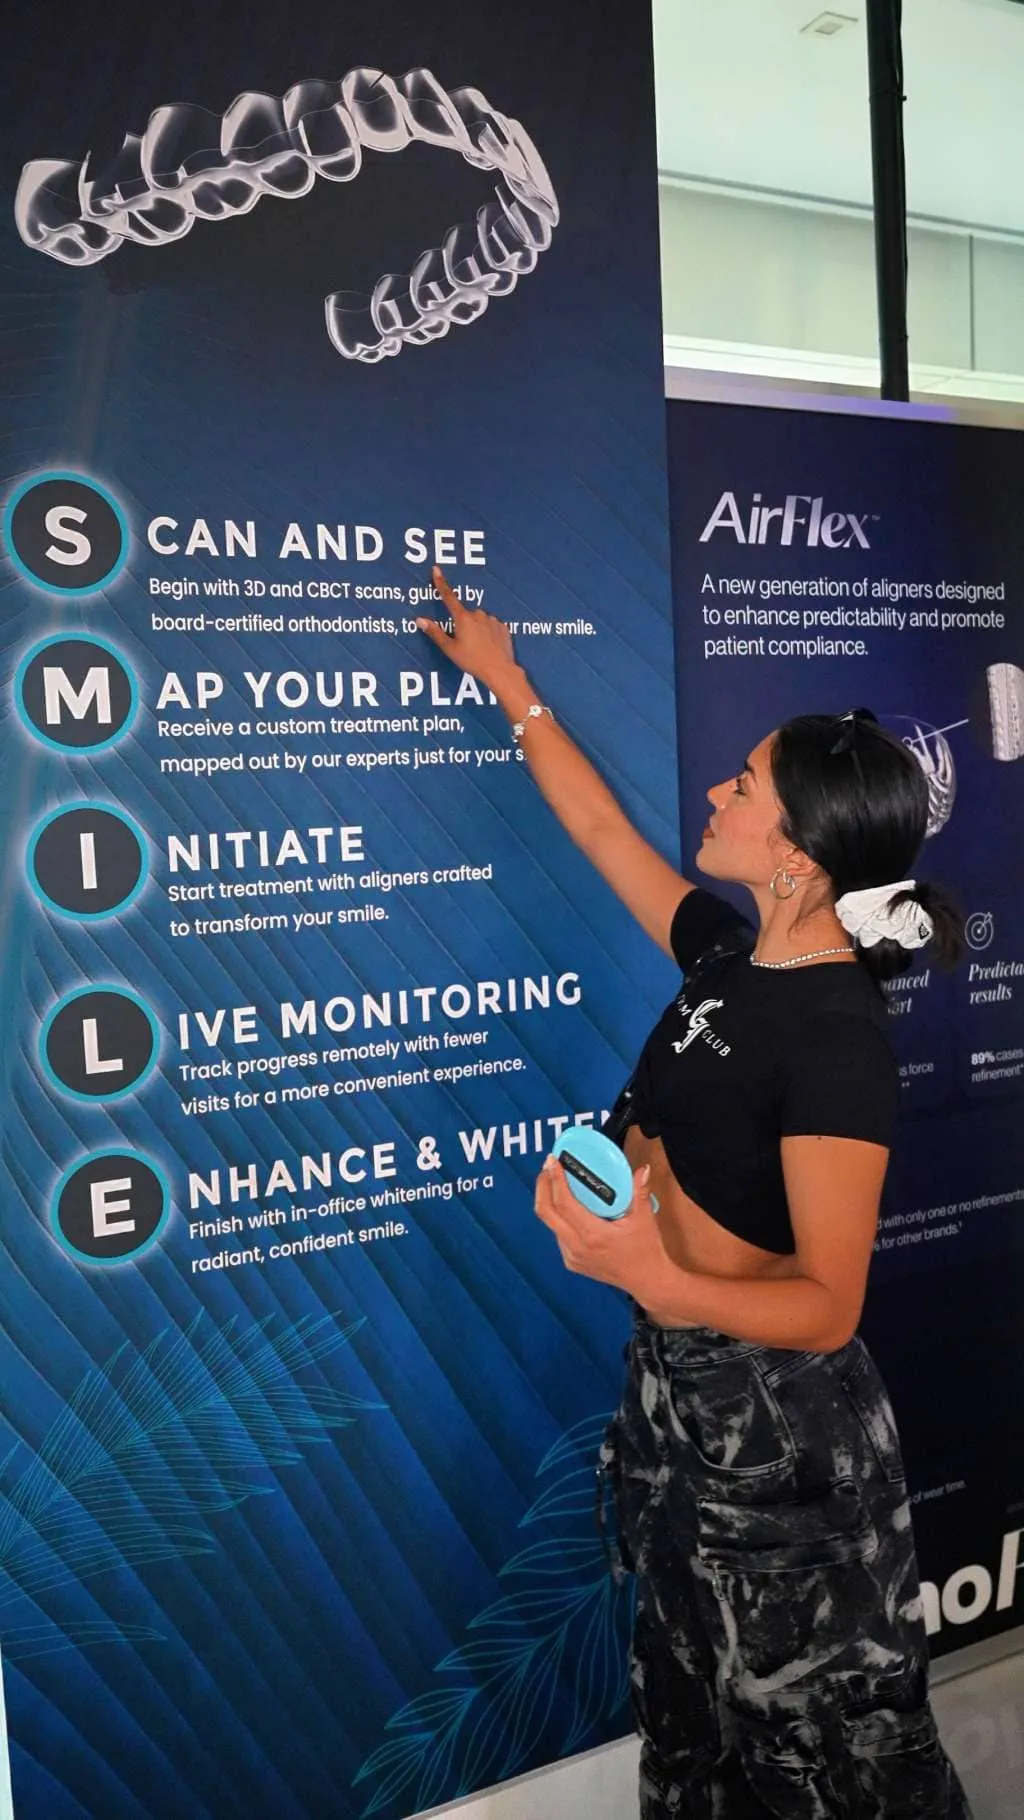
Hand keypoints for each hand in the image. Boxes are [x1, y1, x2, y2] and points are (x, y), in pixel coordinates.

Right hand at [417, 565, 515, 689]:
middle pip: (466, 615)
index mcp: (463, 618)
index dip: (441, 583)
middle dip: (464, 626)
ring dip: (477, 630)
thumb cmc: (472, 661)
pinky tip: (489, 647)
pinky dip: (489, 635)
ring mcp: (492, 620)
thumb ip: (435, 632)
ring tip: (478, 649)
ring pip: (480, 621)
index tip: (436, 570)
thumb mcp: (450, 649)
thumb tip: (420, 620)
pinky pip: (492, 627)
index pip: (448, 597)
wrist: (499, 670)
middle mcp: (478, 615)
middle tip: (465, 645)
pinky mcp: (503, 627)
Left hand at [533, 1156, 669, 1300]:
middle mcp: (577, 1246)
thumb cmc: (646, 1251)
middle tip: (547, 1168)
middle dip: (543, 1186)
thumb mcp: (644, 1218)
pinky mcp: (572, 1262)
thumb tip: (641, 1170)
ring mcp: (572, 1256)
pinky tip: (569, 1207)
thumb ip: (639, 1191)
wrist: (647, 1280)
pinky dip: (559, 1218)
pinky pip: (559, 1235)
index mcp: (592, 1234)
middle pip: (545, 1213)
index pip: (563, 1202)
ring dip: (550, 1201)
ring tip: (556, 1182)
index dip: (555, 1179)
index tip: (553, 1162)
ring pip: (551, 1224)